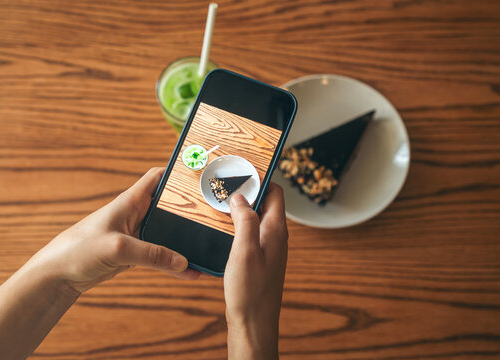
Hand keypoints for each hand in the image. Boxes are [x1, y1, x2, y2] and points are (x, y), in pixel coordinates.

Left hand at [28, 167, 199, 293]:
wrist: (58, 275)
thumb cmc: (78, 250)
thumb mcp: (117, 249)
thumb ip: (152, 254)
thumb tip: (184, 262)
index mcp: (130, 201)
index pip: (158, 177)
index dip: (177, 172)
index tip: (201, 174)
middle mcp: (137, 214)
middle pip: (170, 206)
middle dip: (191, 208)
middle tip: (215, 212)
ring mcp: (138, 234)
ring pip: (170, 232)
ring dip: (187, 239)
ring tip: (210, 245)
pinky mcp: (136, 253)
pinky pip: (162, 255)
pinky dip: (177, 263)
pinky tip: (192, 272)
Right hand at [224, 183, 287, 359]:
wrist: (254, 323)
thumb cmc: (250, 291)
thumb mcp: (244, 251)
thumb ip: (245, 220)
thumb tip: (241, 197)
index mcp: (276, 230)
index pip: (275, 193)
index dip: (261, 179)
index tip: (242, 171)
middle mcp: (276, 236)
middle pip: (267, 203)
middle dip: (250, 191)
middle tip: (228, 184)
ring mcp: (269, 248)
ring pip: (258, 217)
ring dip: (244, 208)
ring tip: (224, 202)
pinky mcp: (260, 258)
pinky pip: (253, 232)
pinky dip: (241, 224)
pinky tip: (225, 227)